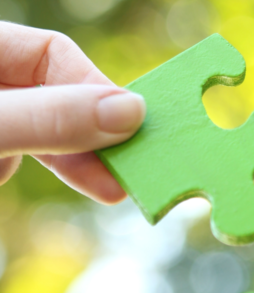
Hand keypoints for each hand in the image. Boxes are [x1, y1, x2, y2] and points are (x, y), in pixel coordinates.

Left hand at [0, 22, 144, 203]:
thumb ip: (49, 118)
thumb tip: (131, 112)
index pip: (53, 52)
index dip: (95, 86)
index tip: (130, 125)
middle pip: (57, 95)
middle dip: (92, 134)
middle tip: (133, 165)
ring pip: (46, 131)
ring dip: (78, 161)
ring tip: (114, 189)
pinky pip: (29, 156)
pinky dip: (55, 171)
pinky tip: (83, 184)